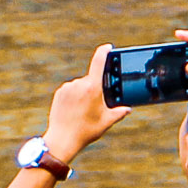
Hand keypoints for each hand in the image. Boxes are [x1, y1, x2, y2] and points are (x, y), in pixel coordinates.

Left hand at [43, 44, 130, 160]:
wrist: (62, 139)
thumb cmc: (86, 131)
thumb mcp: (107, 121)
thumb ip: (119, 112)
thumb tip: (128, 108)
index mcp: (92, 87)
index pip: (99, 61)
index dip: (104, 52)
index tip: (108, 47)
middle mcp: (78, 84)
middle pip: (91, 79)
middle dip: (96, 88)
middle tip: (96, 105)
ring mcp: (67, 88)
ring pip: (80, 85)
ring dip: (84, 93)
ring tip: (83, 111)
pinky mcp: (59, 93)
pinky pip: (70, 90)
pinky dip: (74, 96)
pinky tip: (74, 110)